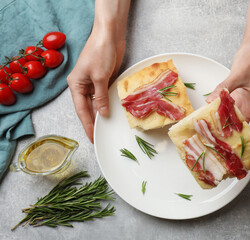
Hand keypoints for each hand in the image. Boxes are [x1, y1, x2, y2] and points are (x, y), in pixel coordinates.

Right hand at [67, 28, 125, 142]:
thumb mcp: (99, 77)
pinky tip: (113, 113)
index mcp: (75, 85)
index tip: (92, 138)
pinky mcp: (104, 79)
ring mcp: (94, 83)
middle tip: (101, 137)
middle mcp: (83, 86)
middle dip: (95, 122)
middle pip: (88, 109)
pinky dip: (108, 104)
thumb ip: (100, 97)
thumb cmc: (100, 52)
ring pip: (97, 103)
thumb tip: (102, 114)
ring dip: (102, 114)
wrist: (109, 35)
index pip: (81, 110)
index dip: (87, 125)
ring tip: (108, 129)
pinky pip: (105, 96)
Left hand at [207, 45, 249, 146]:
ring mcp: (248, 103)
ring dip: (235, 133)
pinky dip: (227, 120)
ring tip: (225, 144)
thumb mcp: (237, 74)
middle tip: (235, 154)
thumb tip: (211, 100)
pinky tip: (217, 125)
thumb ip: (224, 88)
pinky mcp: (240, 99)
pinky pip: (234, 113)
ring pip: (243, 123)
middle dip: (246, 143)